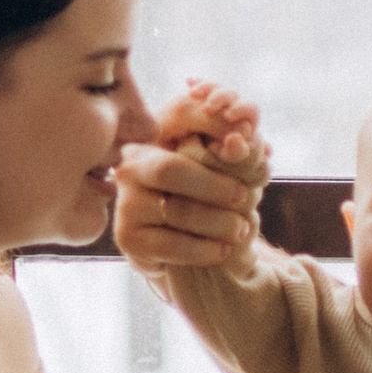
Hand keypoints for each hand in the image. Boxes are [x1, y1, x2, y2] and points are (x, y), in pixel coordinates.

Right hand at [111, 79, 260, 270]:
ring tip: (241, 228)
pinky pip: (171, 245)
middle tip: (246, 198)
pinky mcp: (128, 239)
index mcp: (154, 141)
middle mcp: (131, 169)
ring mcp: (126, 205)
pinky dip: (203, 249)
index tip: (244, 148)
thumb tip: (241, 143)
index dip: (214, 129)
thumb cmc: (204, 199)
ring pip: (176, 210)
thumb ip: (233, 155)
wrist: (178, 248)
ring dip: (218, 222)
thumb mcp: (220, 171)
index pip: (178, 122)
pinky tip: (222, 250)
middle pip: (172, 170)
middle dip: (216, 186)